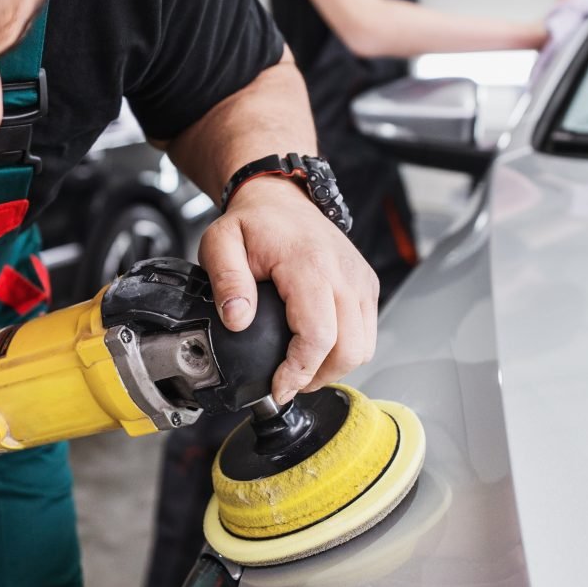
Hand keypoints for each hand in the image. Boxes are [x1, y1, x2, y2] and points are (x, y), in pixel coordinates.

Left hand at [197, 178, 378, 403]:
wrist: (281, 199)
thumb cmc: (253, 222)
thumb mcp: (220, 243)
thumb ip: (226, 281)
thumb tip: (237, 320)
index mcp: (310, 264)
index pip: (319, 336)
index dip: (299, 371)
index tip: (277, 388)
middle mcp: (345, 273)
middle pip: (349, 350)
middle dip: (317, 376)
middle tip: (287, 384)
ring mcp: (361, 280)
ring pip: (363, 347)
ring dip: (334, 368)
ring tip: (301, 370)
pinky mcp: (366, 286)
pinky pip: (366, 333)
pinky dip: (345, 351)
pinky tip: (317, 350)